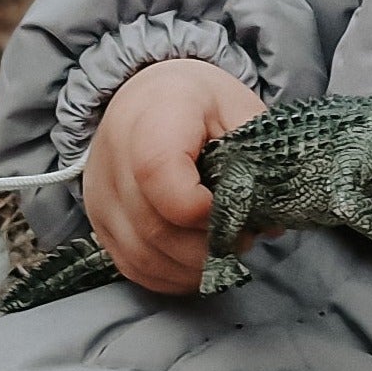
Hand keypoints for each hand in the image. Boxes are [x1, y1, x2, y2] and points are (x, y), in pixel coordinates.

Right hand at [81, 57, 265, 295]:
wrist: (145, 96)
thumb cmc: (194, 101)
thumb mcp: (235, 106)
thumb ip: (256, 157)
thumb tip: (270, 220)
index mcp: (149, 121)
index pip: (159, 176)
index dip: (204, 207)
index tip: (238, 207)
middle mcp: (113, 163)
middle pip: (156, 228)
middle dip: (210, 244)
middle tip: (245, 236)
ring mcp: (100, 199)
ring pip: (144, 256)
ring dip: (193, 266)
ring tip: (225, 246)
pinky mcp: (101, 226)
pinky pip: (134, 267)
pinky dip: (171, 274)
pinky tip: (199, 260)